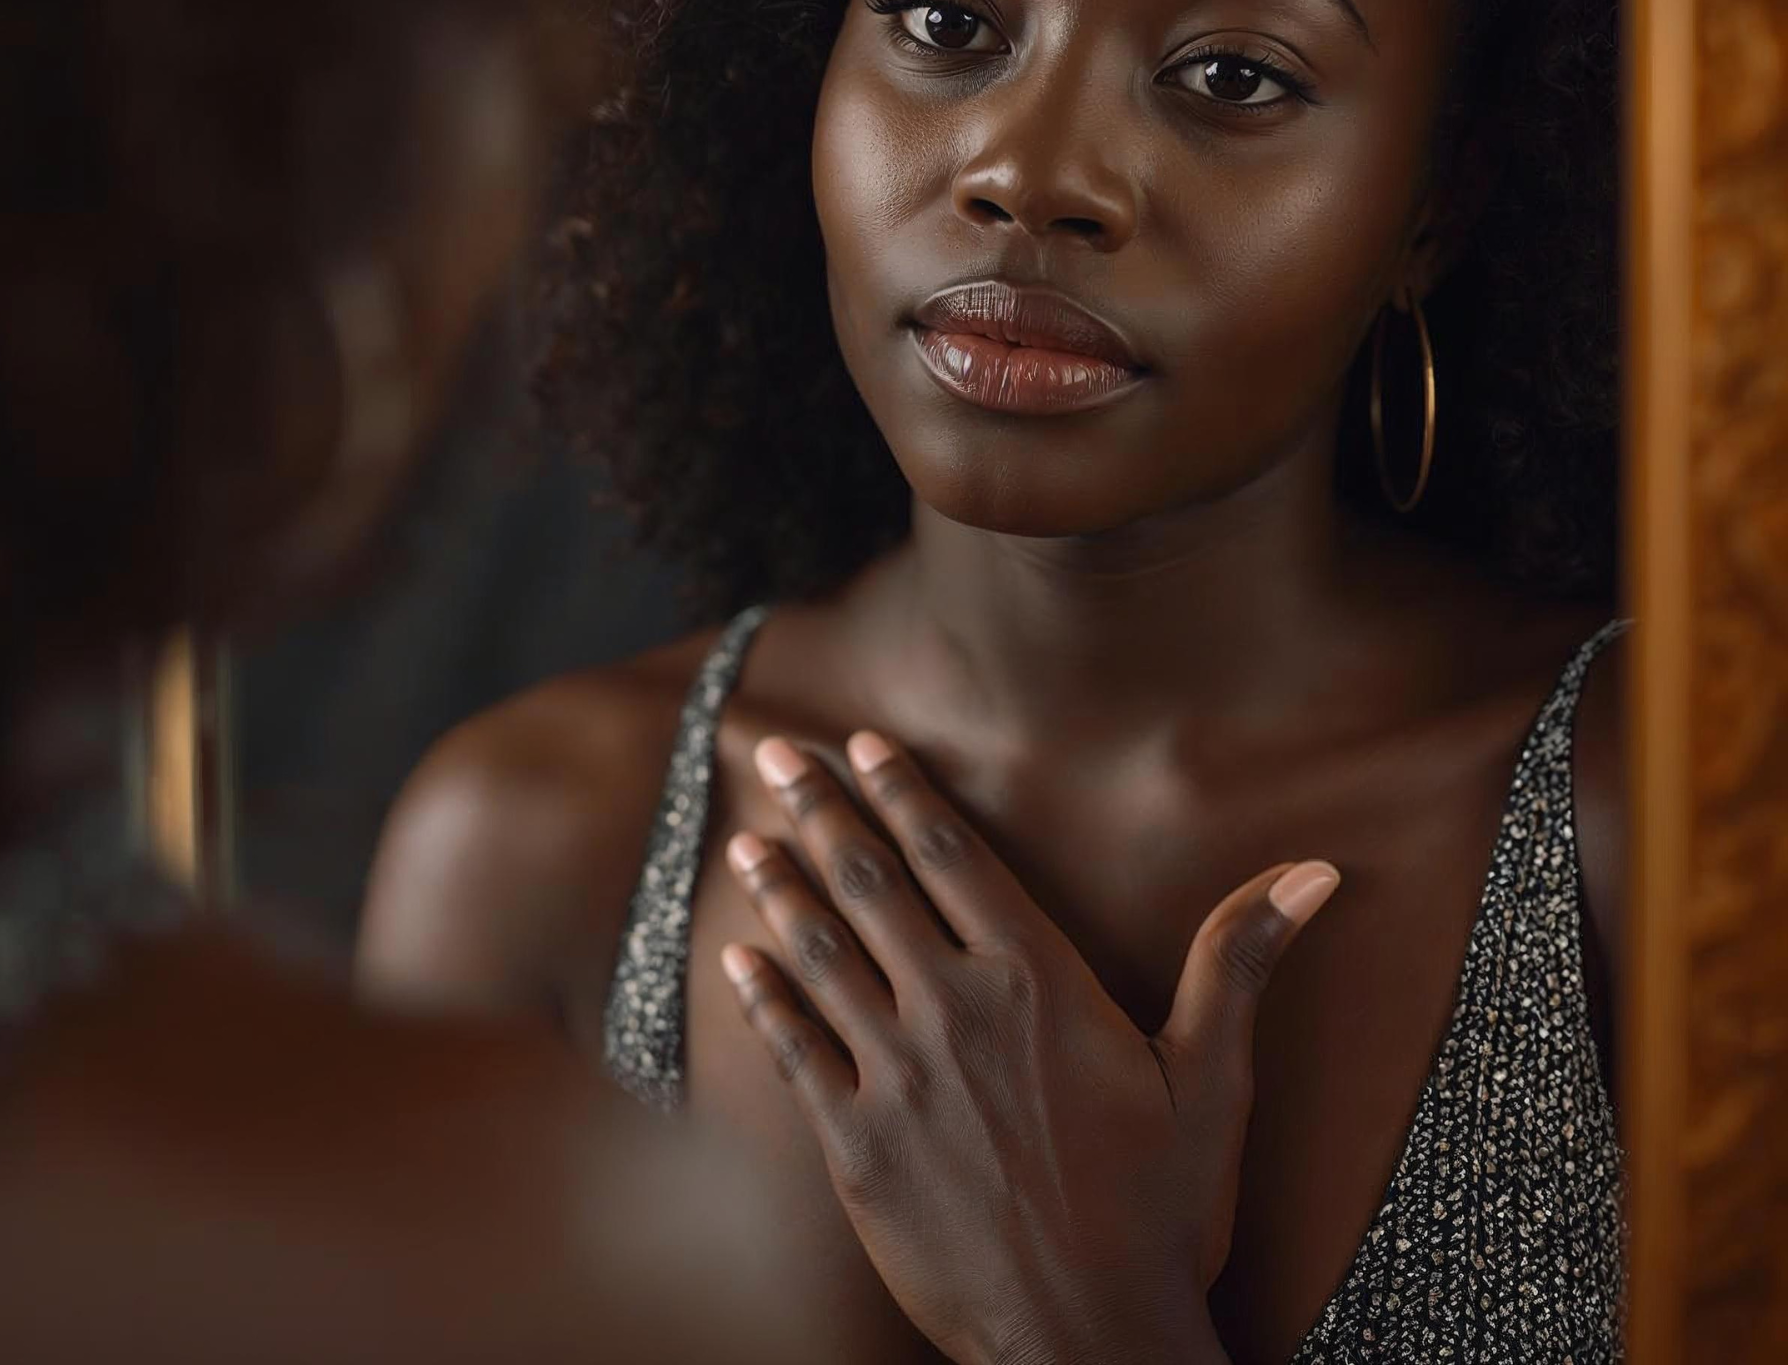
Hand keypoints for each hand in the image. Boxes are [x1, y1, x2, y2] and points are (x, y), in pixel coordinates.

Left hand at [719, 731, 1339, 1364]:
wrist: (1089, 1339)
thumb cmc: (1161, 1210)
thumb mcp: (1213, 1079)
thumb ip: (1240, 961)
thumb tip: (1312, 872)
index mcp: (1036, 980)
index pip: (953, 856)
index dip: (902, 792)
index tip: (861, 743)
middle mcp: (956, 1010)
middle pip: (871, 884)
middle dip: (820, 810)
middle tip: (774, 753)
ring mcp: (898, 1076)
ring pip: (822, 954)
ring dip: (778, 887)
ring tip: (745, 837)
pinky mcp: (855, 1144)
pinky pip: (794, 1050)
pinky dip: (761, 994)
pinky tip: (734, 955)